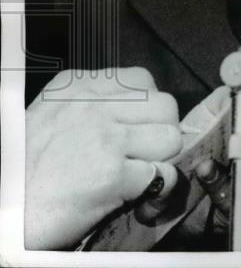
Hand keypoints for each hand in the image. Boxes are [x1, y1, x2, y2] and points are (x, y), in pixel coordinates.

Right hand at [25, 67, 181, 249]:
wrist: (1, 212)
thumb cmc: (25, 172)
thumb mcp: (54, 117)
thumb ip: (96, 107)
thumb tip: (143, 115)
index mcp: (76, 86)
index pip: (143, 80)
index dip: (146, 109)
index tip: (132, 129)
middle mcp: (92, 105)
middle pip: (165, 106)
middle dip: (160, 132)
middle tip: (140, 155)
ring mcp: (104, 137)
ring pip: (171, 137)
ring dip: (161, 160)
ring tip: (136, 174)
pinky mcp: (111, 175)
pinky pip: (164, 176)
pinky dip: (157, 191)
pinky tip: (135, 196)